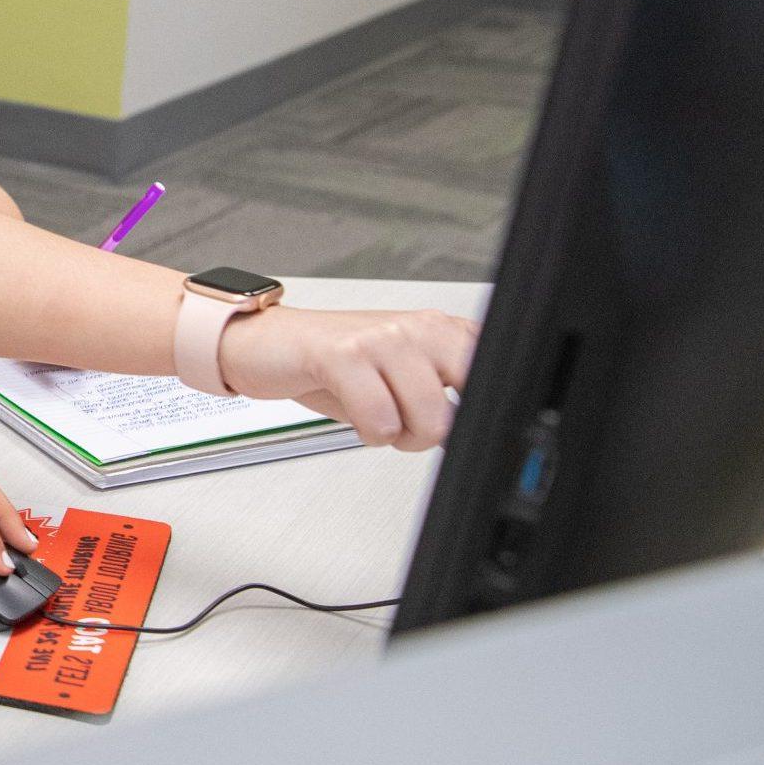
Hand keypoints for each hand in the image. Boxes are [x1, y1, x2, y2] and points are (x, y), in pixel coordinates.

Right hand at [217, 306, 480, 450]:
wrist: (266, 345)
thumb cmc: (334, 364)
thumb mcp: (402, 376)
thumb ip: (447, 393)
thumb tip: (481, 432)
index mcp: (442, 331)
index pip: (497, 379)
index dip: (480, 418)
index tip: (452, 427)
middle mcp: (419, 328)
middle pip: (467, 407)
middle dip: (435, 433)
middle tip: (404, 425)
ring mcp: (382, 338)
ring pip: (429, 419)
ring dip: (399, 436)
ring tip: (376, 418)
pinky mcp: (343, 354)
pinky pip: (380, 419)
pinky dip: (370, 433)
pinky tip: (356, 417)